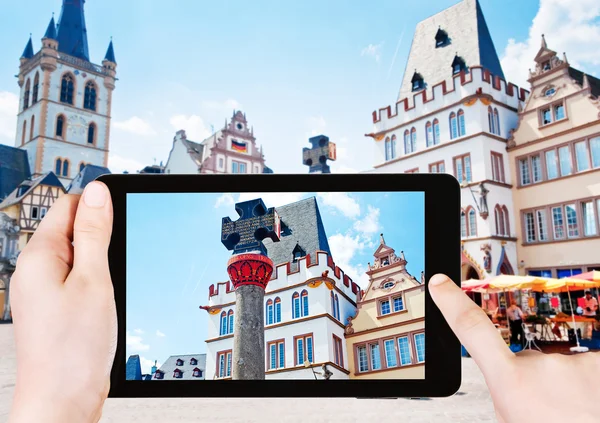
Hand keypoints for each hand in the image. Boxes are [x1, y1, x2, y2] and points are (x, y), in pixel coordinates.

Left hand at [8, 182, 115, 422]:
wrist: (61, 400)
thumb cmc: (73, 349)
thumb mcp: (95, 280)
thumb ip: (95, 233)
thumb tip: (99, 192)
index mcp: (39, 256)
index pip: (69, 205)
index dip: (99, 206)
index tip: (122, 219)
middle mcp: (35, 270)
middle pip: (73, 230)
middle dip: (101, 237)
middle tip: (118, 262)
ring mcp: (42, 290)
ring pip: (78, 257)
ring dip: (100, 263)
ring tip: (110, 288)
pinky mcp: (53, 307)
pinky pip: (76, 280)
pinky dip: (95, 283)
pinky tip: (105, 303)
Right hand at [429, 274, 598, 422]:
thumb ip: (507, 396)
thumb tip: (513, 383)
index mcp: (512, 385)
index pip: (472, 329)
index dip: (453, 302)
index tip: (440, 283)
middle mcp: (544, 367)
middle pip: (526, 362)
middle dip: (533, 384)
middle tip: (546, 414)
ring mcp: (578, 364)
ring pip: (559, 370)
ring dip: (565, 390)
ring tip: (573, 416)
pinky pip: (587, 371)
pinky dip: (589, 388)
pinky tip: (590, 406)